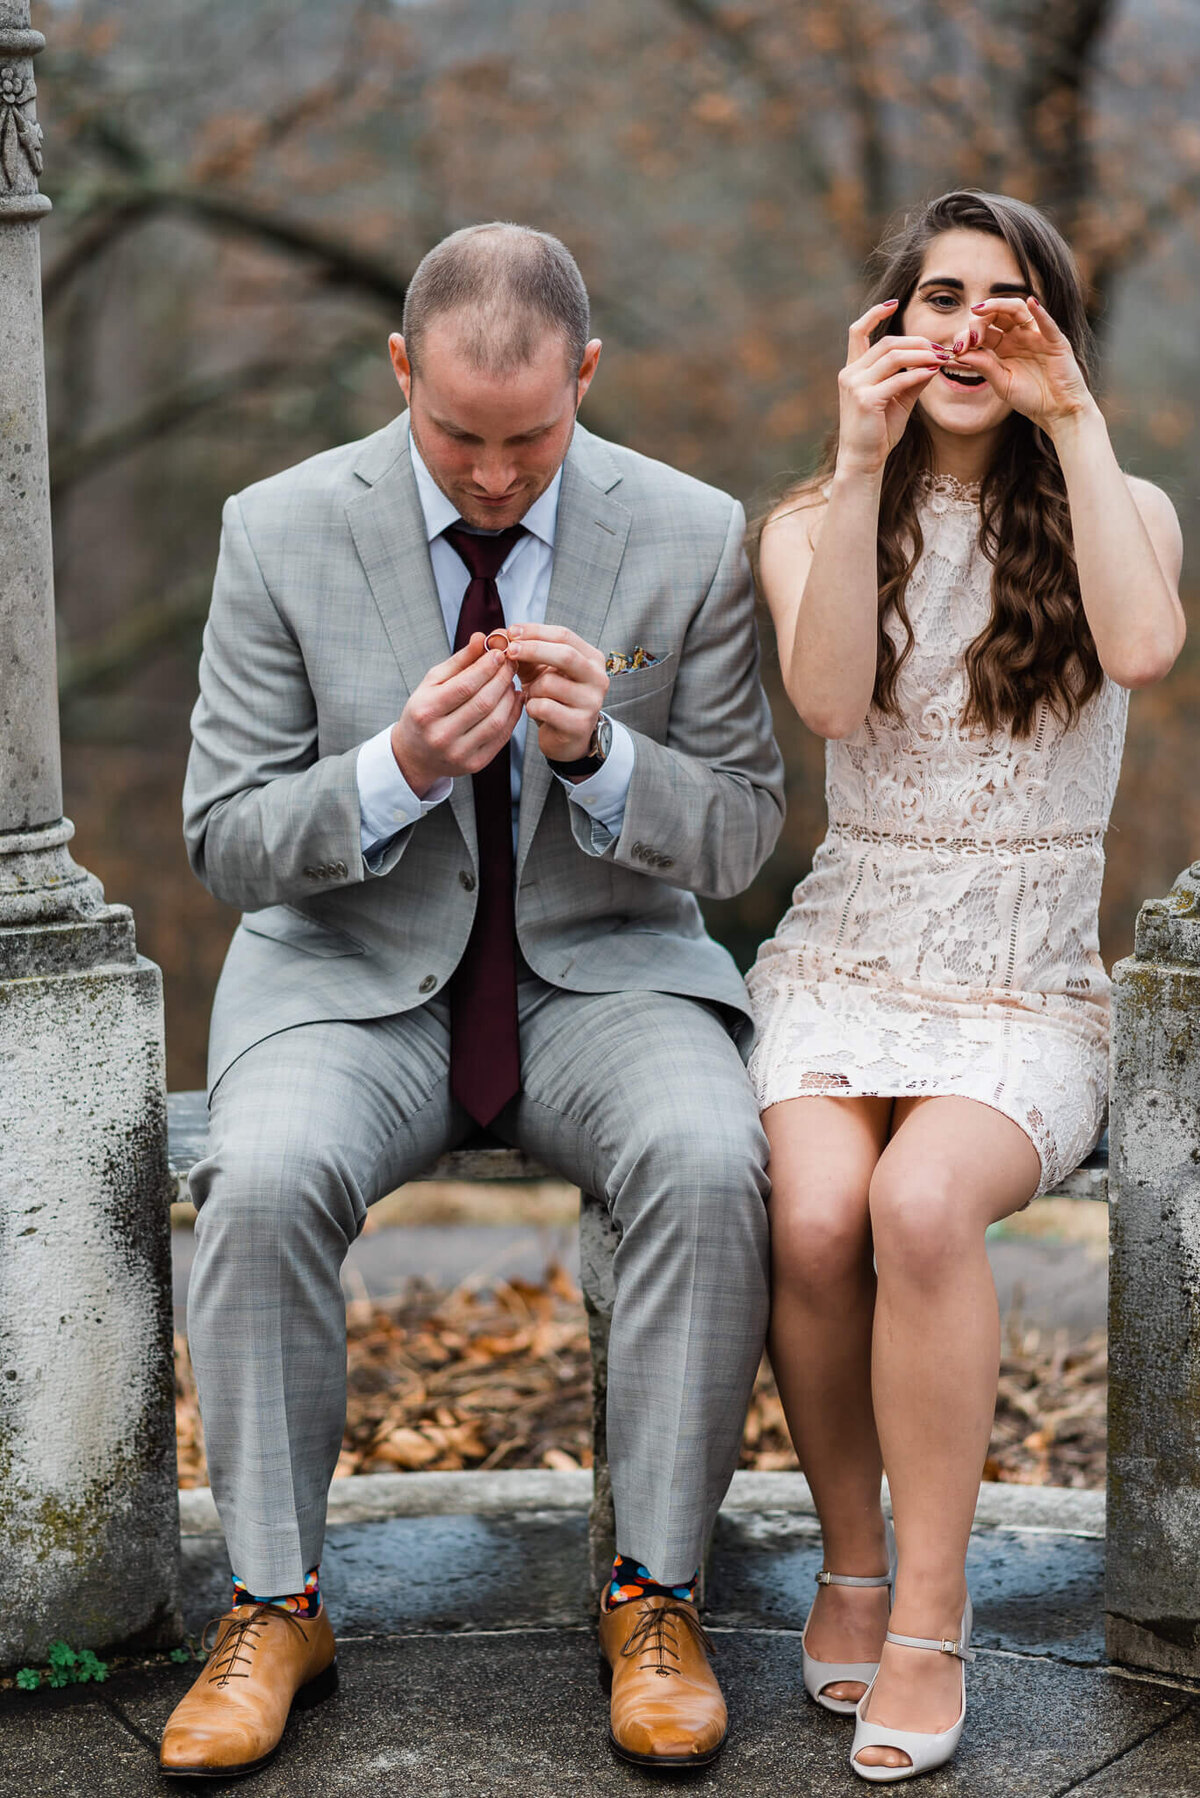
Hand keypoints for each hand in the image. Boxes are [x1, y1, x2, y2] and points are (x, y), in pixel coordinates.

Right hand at [390, 633, 521, 795]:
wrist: (415, 755)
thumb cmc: (424, 711)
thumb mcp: (432, 683)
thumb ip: (458, 661)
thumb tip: (481, 638)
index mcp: (426, 711)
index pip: (464, 686)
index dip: (486, 667)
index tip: (499, 653)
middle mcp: (441, 735)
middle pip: (483, 703)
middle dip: (502, 679)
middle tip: (511, 664)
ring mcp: (458, 753)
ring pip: (496, 721)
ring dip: (510, 697)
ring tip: (511, 681)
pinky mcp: (474, 765)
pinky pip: (501, 737)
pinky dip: (513, 716)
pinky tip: (514, 700)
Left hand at [503, 623, 608, 762]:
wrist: (565, 737)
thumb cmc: (552, 698)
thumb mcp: (539, 671)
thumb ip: (525, 651)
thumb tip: (500, 633)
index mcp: (591, 658)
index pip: (564, 635)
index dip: (535, 631)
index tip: (511, 632)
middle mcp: (598, 678)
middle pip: (565, 655)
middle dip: (533, 650)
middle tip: (510, 651)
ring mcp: (592, 702)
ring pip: (550, 683)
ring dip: (531, 688)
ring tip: (532, 695)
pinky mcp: (579, 724)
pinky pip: (544, 707)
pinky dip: (531, 707)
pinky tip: (535, 711)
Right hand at [835, 299, 944, 476]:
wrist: (863, 461)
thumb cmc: (878, 432)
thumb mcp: (898, 399)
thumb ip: (912, 377)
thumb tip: (934, 359)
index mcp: (852, 370)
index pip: (858, 332)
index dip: (874, 314)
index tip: (894, 303)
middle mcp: (850, 374)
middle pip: (887, 344)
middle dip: (917, 343)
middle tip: (941, 349)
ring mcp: (855, 386)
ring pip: (893, 357)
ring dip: (921, 355)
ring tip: (942, 359)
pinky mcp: (865, 399)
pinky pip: (897, 379)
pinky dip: (918, 374)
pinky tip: (934, 373)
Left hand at [951, 295, 1095, 433]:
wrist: (1057, 411)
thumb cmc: (1030, 398)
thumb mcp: (1001, 383)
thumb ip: (983, 366)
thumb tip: (960, 353)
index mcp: (1004, 347)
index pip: (984, 331)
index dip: (969, 335)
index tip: (958, 349)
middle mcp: (1018, 336)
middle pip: (997, 316)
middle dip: (979, 322)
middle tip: (970, 337)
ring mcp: (1037, 336)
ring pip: (1018, 310)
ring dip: (999, 306)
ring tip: (982, 309)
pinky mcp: (1055, 341)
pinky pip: (1047, 323)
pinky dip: (1040, 312)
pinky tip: (1030, 303)